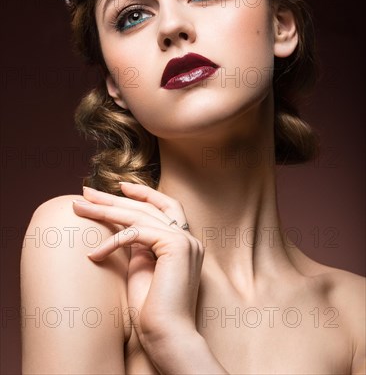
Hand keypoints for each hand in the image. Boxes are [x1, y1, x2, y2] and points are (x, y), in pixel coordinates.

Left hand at [72, 183, 203, 347]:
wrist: (167, 335)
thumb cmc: (151, 310)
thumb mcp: (141, 267)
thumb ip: (139, 245)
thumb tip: (124, 230)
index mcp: (185, 242)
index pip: (166, 205)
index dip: (144, 193)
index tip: (120, 186)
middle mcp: (189, 238)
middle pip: (148, 207)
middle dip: (114, 198)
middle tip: (87, 191)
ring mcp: (185, 240)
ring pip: (139, 215)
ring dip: (105, 210)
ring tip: (79, 207)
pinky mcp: (176, 246)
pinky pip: (136, 234)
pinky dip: (112, 241)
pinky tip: (93, 254)